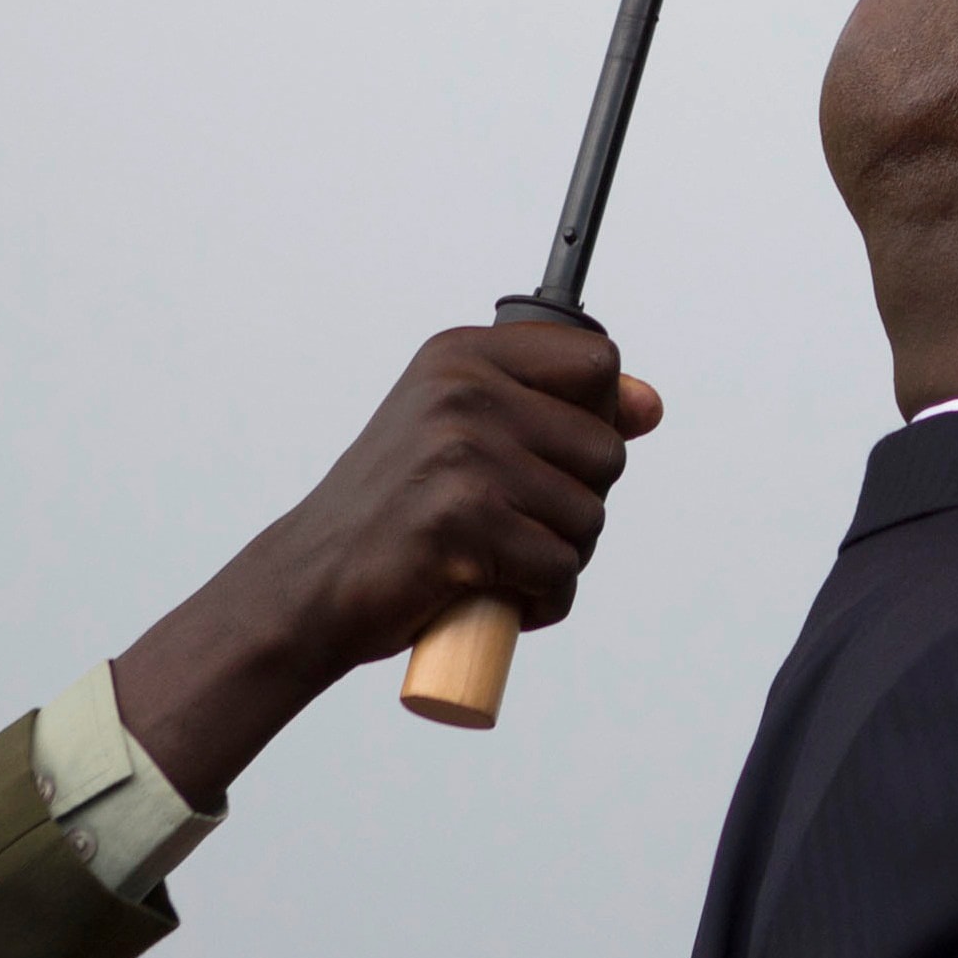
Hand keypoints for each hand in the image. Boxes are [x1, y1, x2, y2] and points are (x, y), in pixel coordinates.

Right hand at [111, 324, 663, 804]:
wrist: (308, 584)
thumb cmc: (395, 512)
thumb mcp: (462, 430)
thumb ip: (551, 407)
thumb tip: (649, 405)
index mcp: (464, 356)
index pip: (598, 363)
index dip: (602, 418)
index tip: (560, 457)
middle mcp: (464, 391)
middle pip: (606, 451)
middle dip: (580, 506)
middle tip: (519, 528)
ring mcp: (462, 453)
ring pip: (589, 517)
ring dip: (562, 559)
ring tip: (506, 564)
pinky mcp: (462, 522)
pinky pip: (559, 570)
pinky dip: (543, 601)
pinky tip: (501, 599)